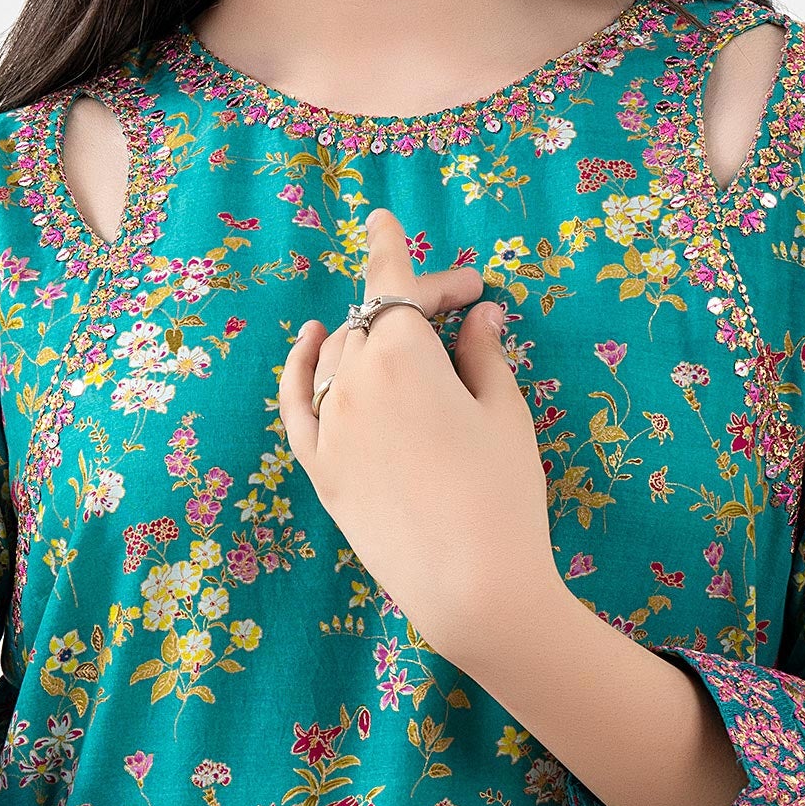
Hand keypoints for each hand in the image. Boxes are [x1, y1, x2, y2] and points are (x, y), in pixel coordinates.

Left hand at [278, 207, 559, 664]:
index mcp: (402, 355)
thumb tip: (479, 315)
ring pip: (338, 355)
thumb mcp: (506, 412)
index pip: (391, 284)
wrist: (473, 587)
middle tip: (468, 308)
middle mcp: (353, 380)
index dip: (395, 249)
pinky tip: (311, 342)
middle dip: (415, 303)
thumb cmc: (504, 493)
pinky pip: (298, 403)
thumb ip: (484, 354)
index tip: (385, 218)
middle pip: (373, 320)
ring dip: (372, 334)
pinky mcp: (320, 467)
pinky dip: (300, 366)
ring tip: (415, 334)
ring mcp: (329, 425)